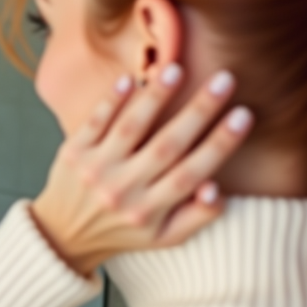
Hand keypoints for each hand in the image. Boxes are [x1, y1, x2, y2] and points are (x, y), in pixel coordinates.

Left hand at [30, 65, 252, 275]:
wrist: (62, 234)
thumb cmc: (124, 230)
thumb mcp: (165, 236)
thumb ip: (198, 216)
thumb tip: (217, 188)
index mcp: (148, 211)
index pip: (191, 174)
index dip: (220, 145)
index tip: (244, 115)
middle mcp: (121, 190)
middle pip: (166, 146)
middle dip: (199, 112)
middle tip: (225, 80)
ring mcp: (95, 170)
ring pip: (130, 128)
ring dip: (154, 97)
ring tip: (177, 70)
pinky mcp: (72, 153)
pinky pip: (95, 121)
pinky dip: (112, 100)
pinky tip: (132, 78)